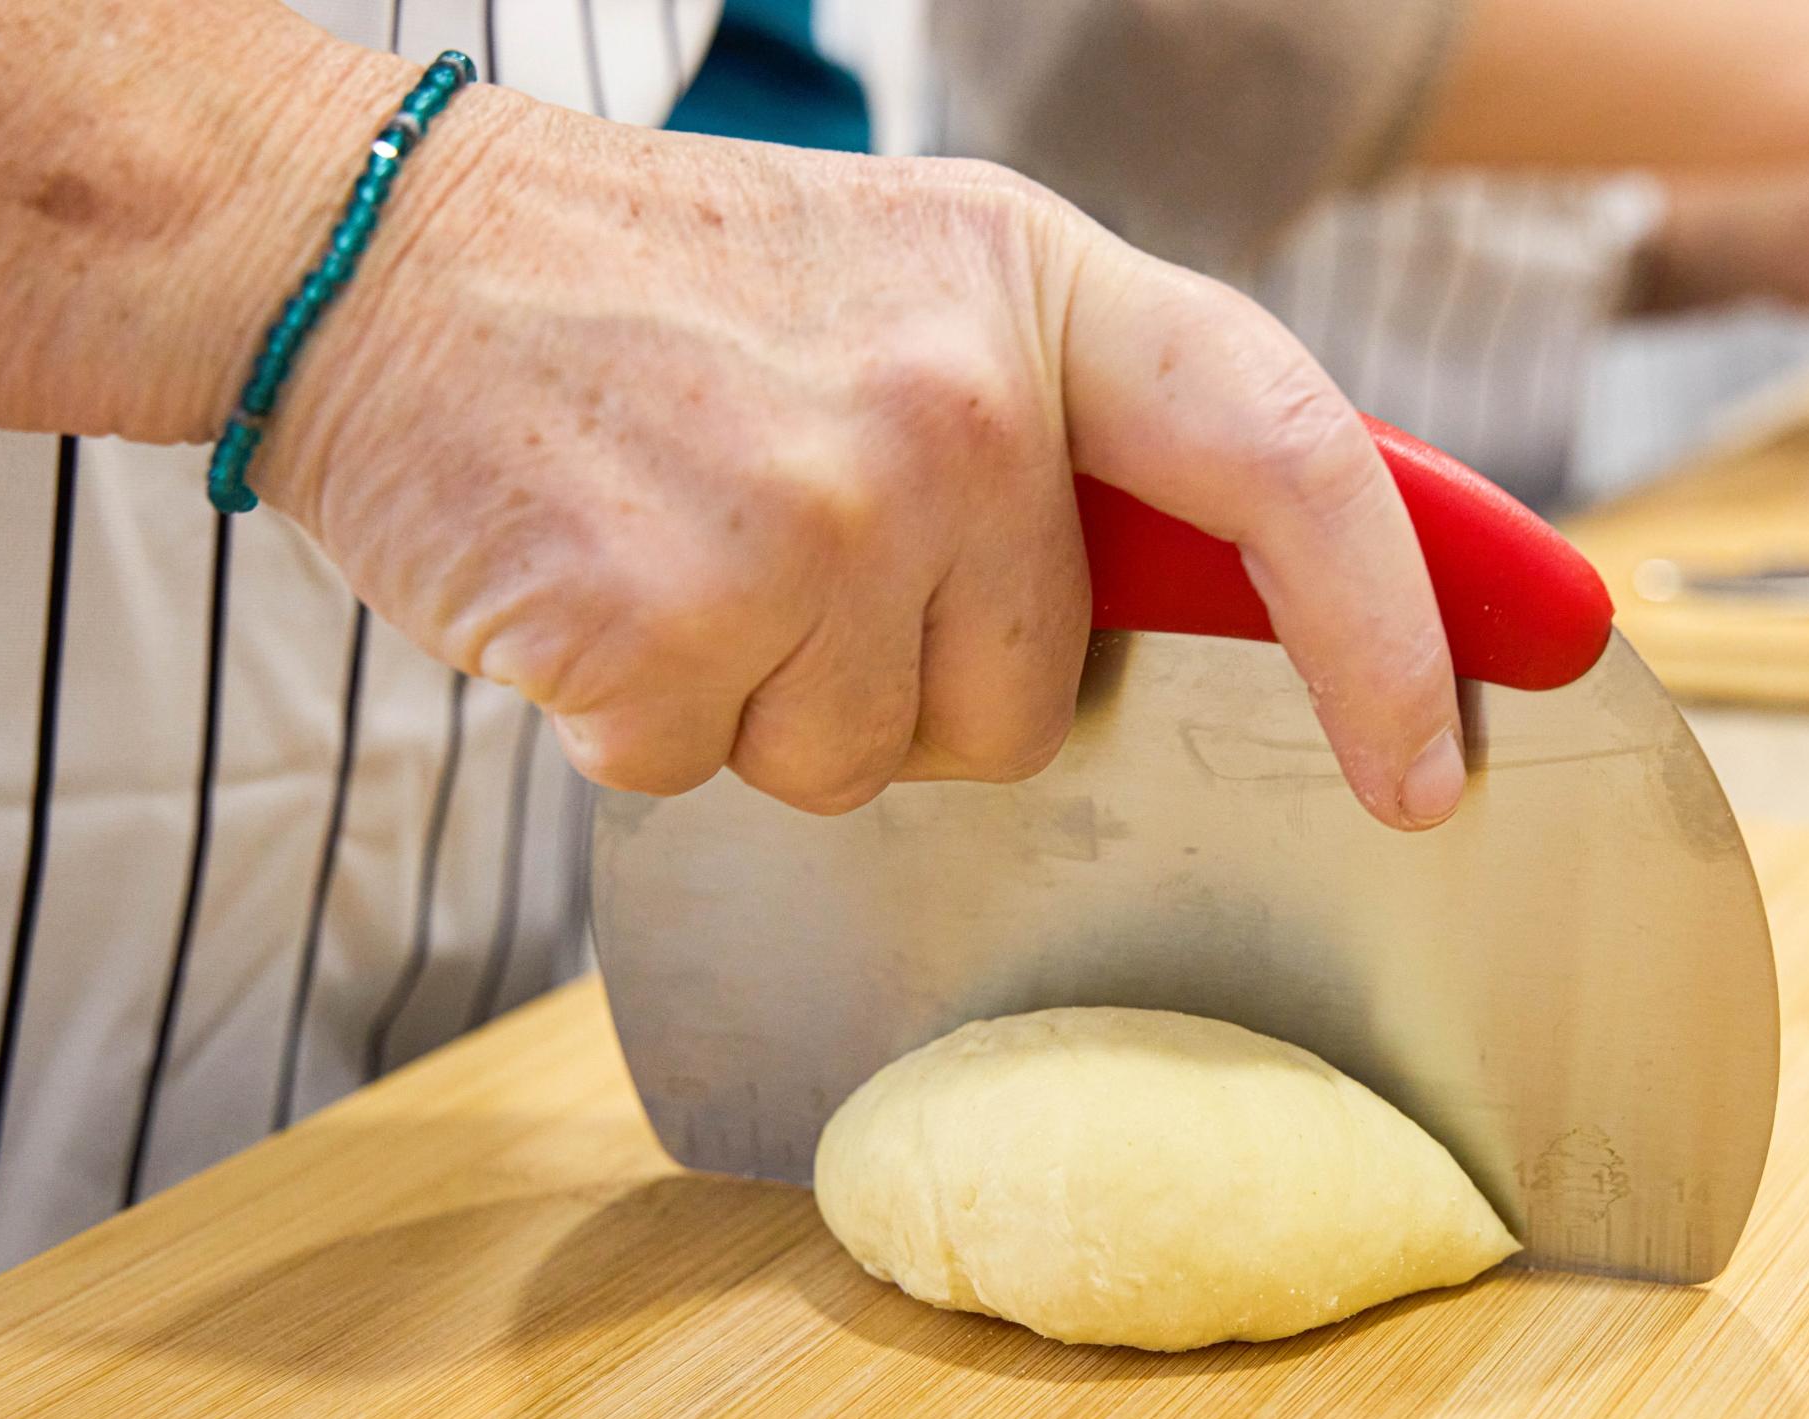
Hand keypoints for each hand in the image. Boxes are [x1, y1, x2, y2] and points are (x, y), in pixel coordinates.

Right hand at [250, 79, 1468, 828]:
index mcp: (1036, 294)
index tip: (1433, 770)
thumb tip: (1215, 605)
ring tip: (683, 542)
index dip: (1395, 627)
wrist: (374, 253)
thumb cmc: (648, 289)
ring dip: (777, 698)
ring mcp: (818, 516)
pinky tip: (597, 587)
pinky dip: (650, 720)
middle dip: (919, 675)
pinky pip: (718, 775)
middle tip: (788, 539)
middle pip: (1032, 696)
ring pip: (871, 761)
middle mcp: (957, 402)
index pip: (1292, 462)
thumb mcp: (908, 280)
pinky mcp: (673, 626)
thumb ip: (1065, 426)